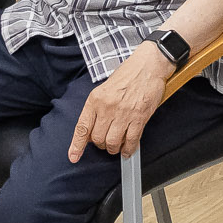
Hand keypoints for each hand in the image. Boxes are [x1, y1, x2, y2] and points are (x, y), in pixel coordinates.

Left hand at [69, 43, 174, 160]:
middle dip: (101, 145)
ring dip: (114, 148)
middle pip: (98, 139)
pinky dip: (129, 149)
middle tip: (105, 142)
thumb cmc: (127, 75)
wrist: (148, 65)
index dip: (76, 145)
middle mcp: (107, 107)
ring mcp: (124, 113)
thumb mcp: (104, 89)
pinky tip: (128, 150)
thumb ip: (96, 109)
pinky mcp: (139, 117)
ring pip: (113, 142)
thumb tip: (90, 131)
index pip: (82, 128)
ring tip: (117, 146)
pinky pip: (132, 140)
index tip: (73, 157)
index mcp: (95, 99)